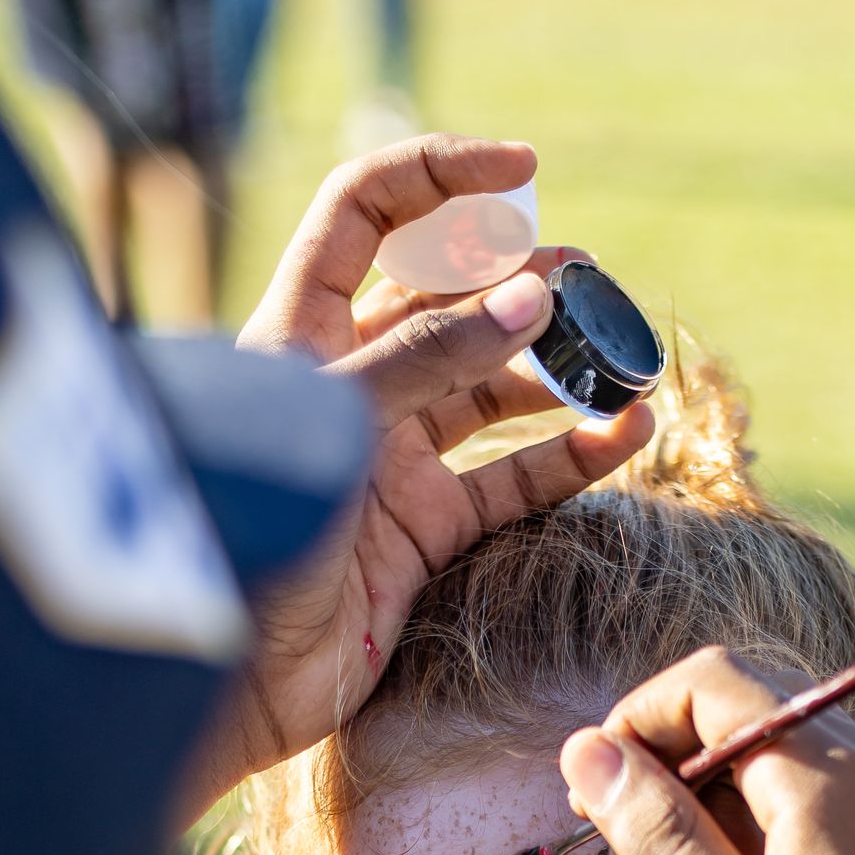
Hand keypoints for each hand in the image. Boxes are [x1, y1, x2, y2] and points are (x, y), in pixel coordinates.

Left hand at [189, 139, 652, 818]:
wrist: (228, 682)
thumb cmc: (255, 535)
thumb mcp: (338, 416)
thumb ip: (431, 356)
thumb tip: (531, 296)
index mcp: (301, 328)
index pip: (368, 215)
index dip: (439, 177)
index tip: (521, 172)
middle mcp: (350, 382)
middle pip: (446, 299)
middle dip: (519, 279)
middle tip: (585, 280)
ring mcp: (392, 457)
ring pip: (492, 388)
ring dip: (557, 367)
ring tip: (620, 354)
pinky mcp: (426, 532)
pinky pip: (514, 479)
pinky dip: (572, 455)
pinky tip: (626, 430)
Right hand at [559, 650, 854, 854]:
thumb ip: (660, 836)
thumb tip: (586, 751)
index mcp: (834, 777)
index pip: (713, 683)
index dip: (635, 725)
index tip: (592, 803)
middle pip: (744, 711)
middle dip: (667, 769)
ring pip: (775, 757)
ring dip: (707, 807)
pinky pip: (813, 799)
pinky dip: (756, 831)